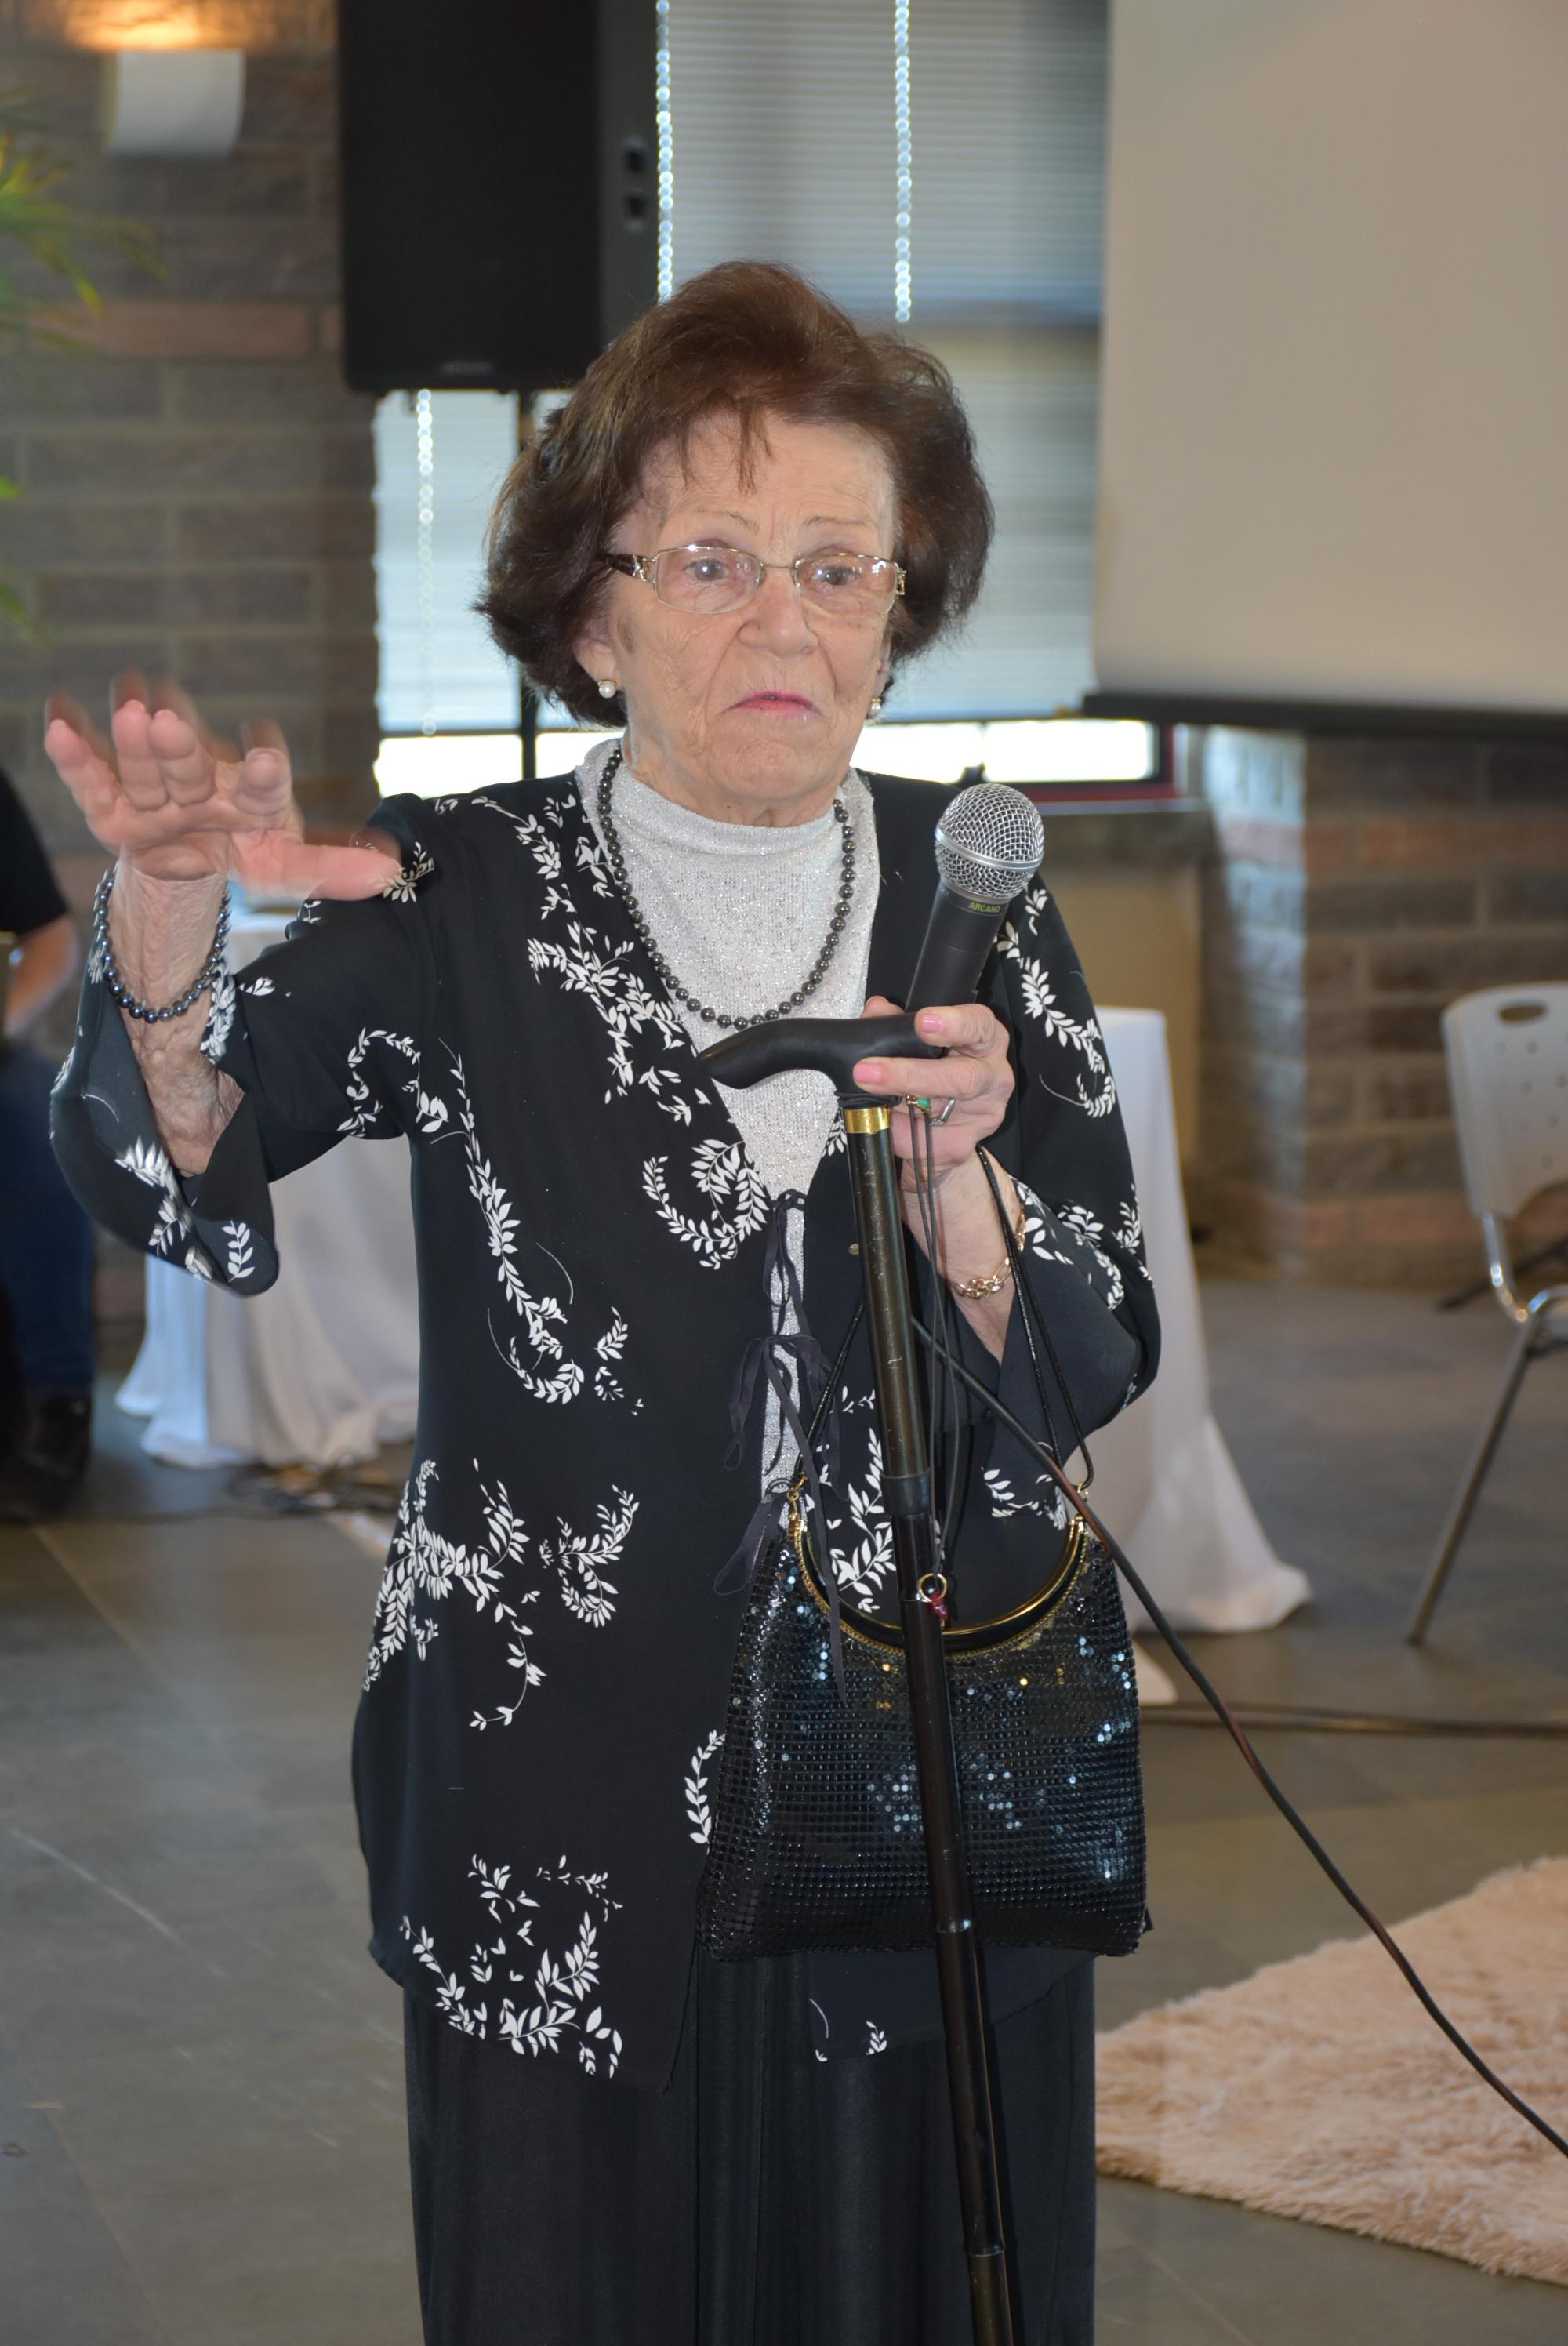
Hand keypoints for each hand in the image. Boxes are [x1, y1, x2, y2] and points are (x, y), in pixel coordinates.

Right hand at [43, 674, 394, 899]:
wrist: (189, 856)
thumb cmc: (244, 846)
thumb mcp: (286, 866)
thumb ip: (331, 868)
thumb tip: (393, 873)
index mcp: (253, 794)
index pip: (264, 782)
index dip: (267, 768)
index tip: (269, 756)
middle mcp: (203, 781)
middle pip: (193, 766)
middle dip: (182, 745)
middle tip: (171, 719)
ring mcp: (155, 790)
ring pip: (144, 765)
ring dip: (134, 741)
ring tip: (128, 707)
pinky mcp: (110, 805)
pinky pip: (91, 779)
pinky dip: (74, 753)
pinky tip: (57, 718)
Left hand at [852, 995, 1014, 1178]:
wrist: (935, 1124)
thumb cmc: (932, 1071)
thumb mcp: (916, 1041)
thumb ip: (897, 1025)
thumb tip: (877, 1011)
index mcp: (984, 1037)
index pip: (978, 1024)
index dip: (952, 1023)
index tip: (921, 1021)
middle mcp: (992, 1073)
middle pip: (962, 1076)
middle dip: (911, 1073)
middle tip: (870, 1069)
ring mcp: (985, 1111)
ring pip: (942, 1109)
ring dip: (899, 1101)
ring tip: (869, 1092)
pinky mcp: (967, 1142)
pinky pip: (930, 1138)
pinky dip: (901, 1130)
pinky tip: (888, 1122)